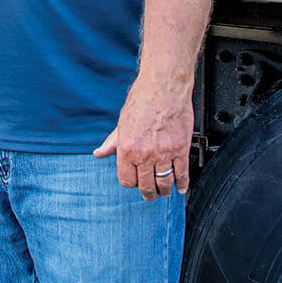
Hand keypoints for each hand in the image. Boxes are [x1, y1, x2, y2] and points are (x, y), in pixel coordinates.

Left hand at [92, 76, 193, 200]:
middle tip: (150, 195)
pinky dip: (182, 184)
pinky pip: (182, 173)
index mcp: (127, 149)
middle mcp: (145, 154)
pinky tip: (180, 187)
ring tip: (164, 191)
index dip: (131, 183)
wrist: (163, 88)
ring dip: (164, 191)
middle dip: (148, 194)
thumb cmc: (142, 101)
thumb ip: (112, 143)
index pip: (127, 180)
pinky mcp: (180, 149)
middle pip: (146, 186)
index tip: (135, 182)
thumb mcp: (121, 123)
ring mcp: (164, 153)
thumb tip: (99, 153)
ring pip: (164, 183)